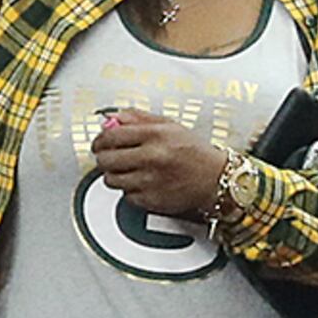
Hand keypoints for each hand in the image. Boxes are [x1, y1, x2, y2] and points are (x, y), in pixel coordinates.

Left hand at [88, 109, 228, 219]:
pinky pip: (125, 196)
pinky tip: (141, 182)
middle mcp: (151, 157)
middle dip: (104, 158)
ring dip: (115, 175)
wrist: (217, 179)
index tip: (100, 143)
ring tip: (127, 170)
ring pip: (111, 180)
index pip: (111, 136)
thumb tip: (113, 117)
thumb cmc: (195, 152)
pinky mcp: (151, 200)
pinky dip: (130, 190)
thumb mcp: (170, 126)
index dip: (100, 139)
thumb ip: (139, 119)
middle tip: (109, 157)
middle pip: (106, 159)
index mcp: (155, 135)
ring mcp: (150, 181)